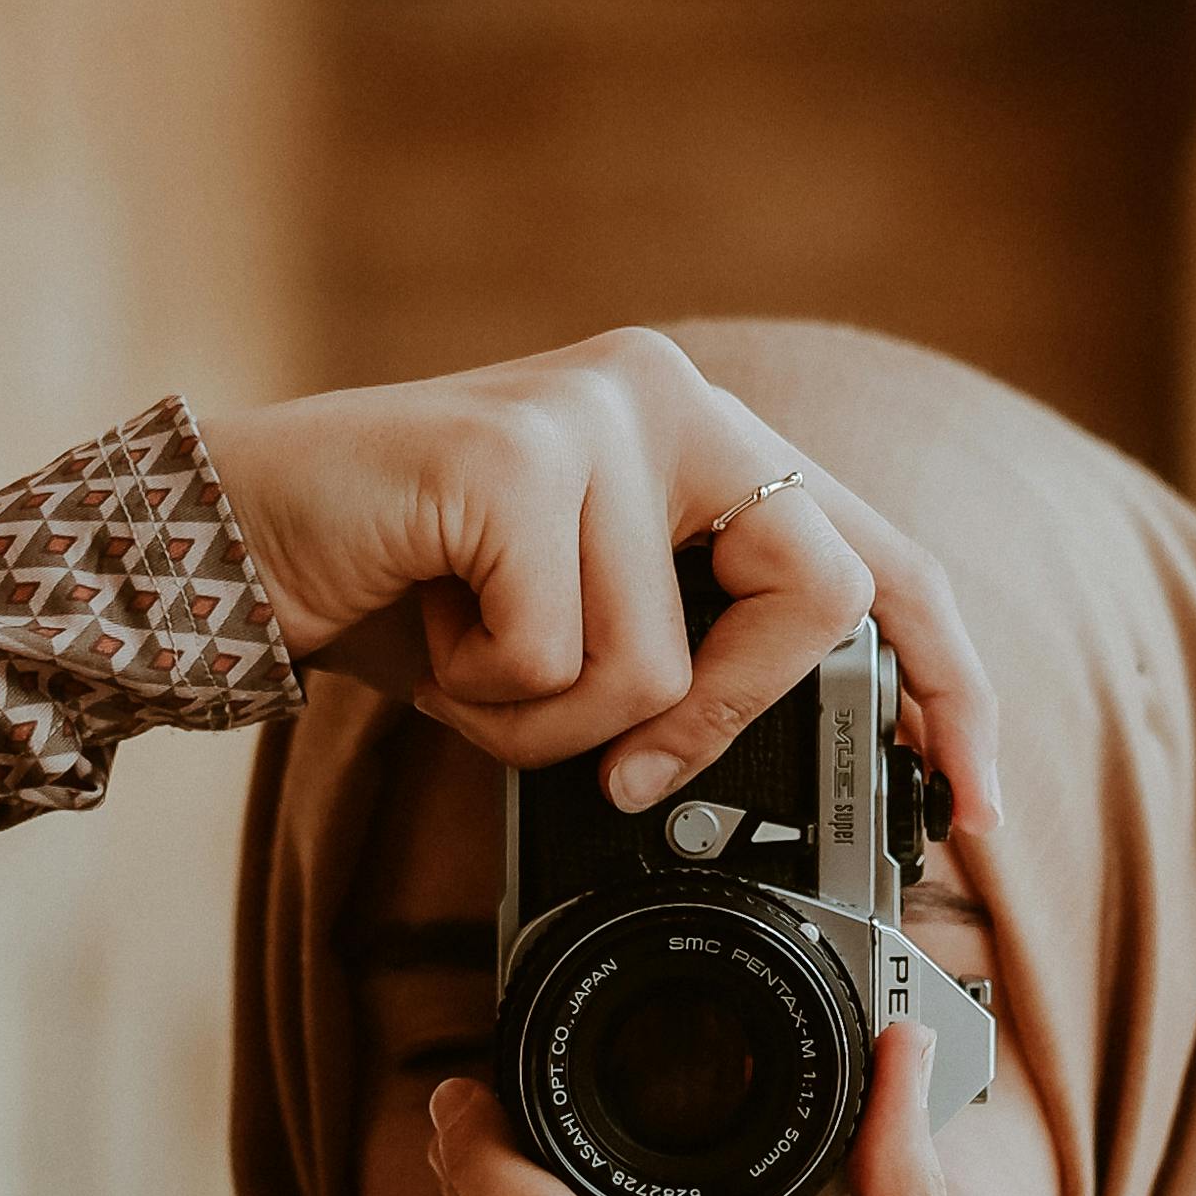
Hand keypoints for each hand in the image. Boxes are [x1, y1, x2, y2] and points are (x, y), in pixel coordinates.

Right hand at [202, 329, 1000, 819]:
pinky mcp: (517, 453)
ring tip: (465, 660)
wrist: (228, 549)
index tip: (967, 803)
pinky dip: (482, 694)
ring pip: (659, 661)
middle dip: (719, 715)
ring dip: (547, 721)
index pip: (882, 558)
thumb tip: (773, 781)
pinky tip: (424, 629)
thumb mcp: (578, 650)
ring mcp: (596, 410)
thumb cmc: (402, 602)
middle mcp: (670, 392)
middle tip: (625, 772)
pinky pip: (560, 653)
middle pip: (818, 592)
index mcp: (706, 438)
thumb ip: (689, 677)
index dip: (946, 683)